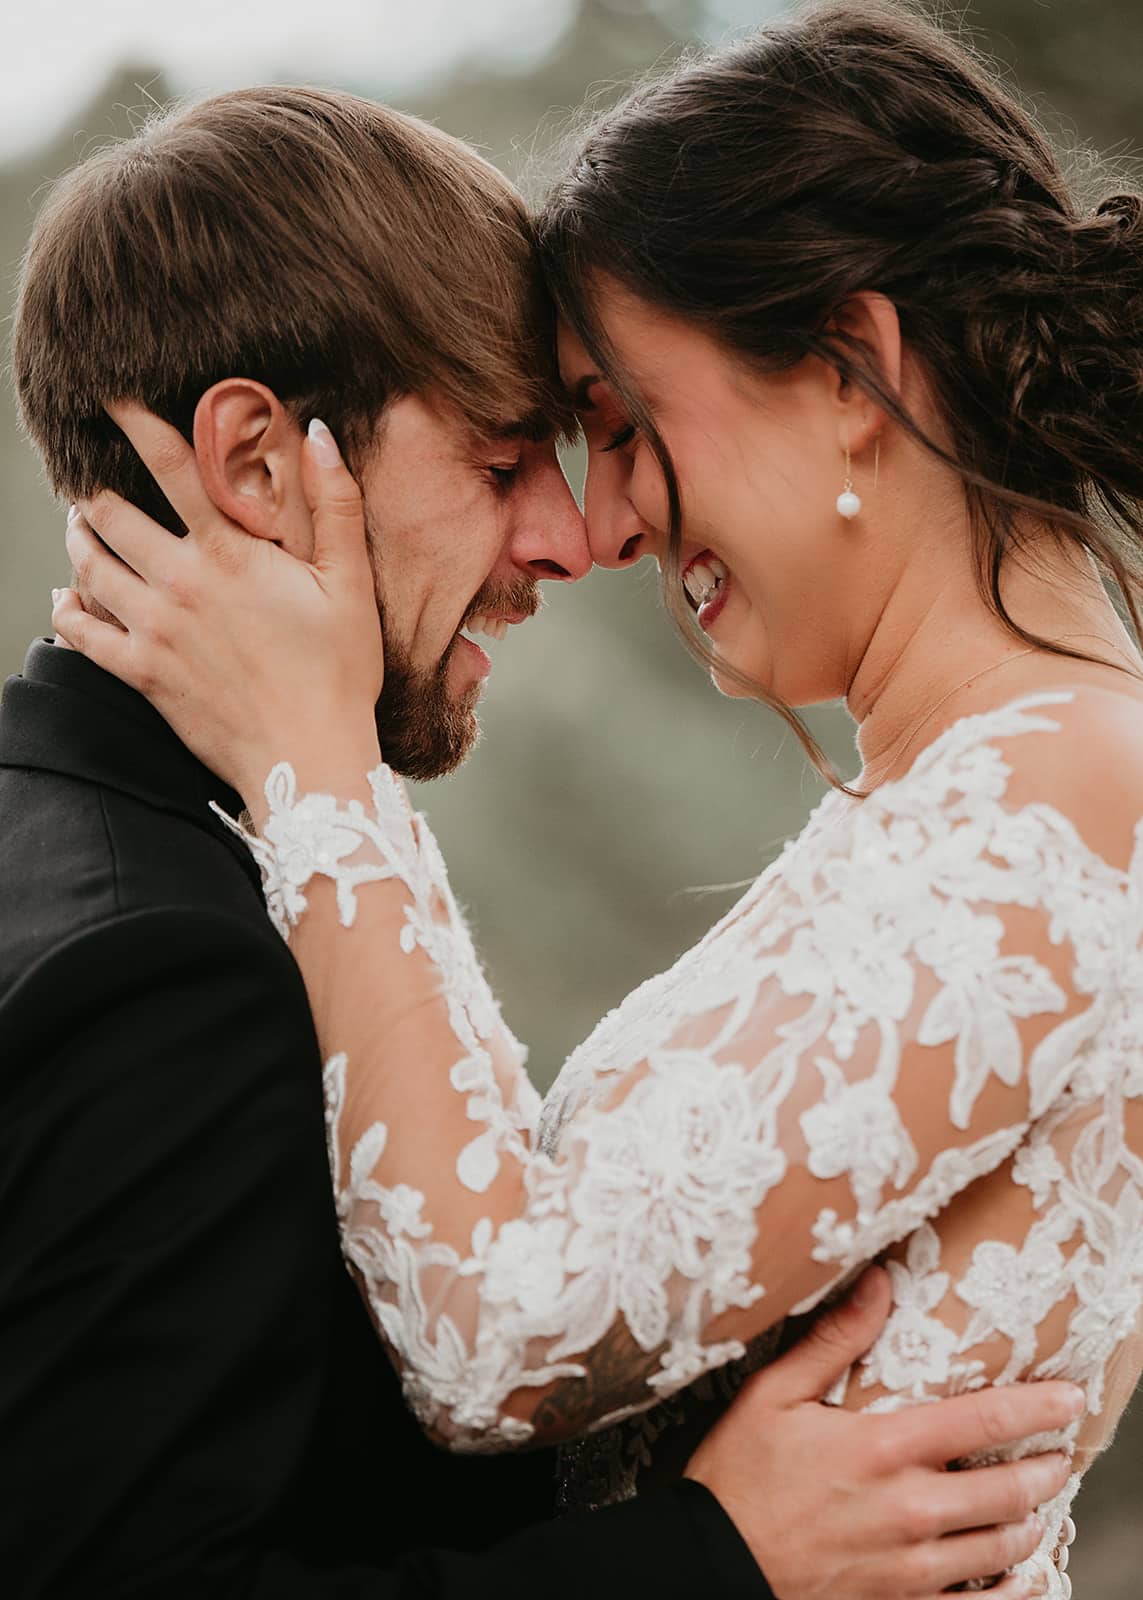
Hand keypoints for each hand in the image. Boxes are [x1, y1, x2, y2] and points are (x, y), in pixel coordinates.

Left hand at [51, 405, 382, 803]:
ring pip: (86, 566)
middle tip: (95, 477)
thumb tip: (319, 433)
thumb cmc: (339, 674)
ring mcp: (153, 631)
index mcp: (228, 554)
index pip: (171, 467)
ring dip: (79, 538)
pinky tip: (70, 596)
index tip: (111, 396)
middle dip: (95, 488)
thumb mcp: (351, 585)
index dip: (135, 422)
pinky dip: (67, 607)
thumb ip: (335, 504)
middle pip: (108, 514)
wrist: (309, 760)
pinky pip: (80, 632)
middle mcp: (178, 584)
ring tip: (82, 524)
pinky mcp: (141, 674)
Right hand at [685, 1267, 1077, 1599]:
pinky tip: (1017, 1576)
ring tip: (1034, 1507)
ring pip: (1001, 1548)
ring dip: (1028, 1524)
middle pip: (1009, 1491)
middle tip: (1060, 1456)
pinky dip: (1010, 1590)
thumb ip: (833, 1339)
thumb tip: (878, 1281)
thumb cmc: (738, 1477)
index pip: (984, 1421)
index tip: (1068, 1397)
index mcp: (884, 1449)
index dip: (1036, 1407)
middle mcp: (911, 1509)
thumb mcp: (774, 1393)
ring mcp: (911, 1568)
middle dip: (1045, 1471)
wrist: (713, 1565)